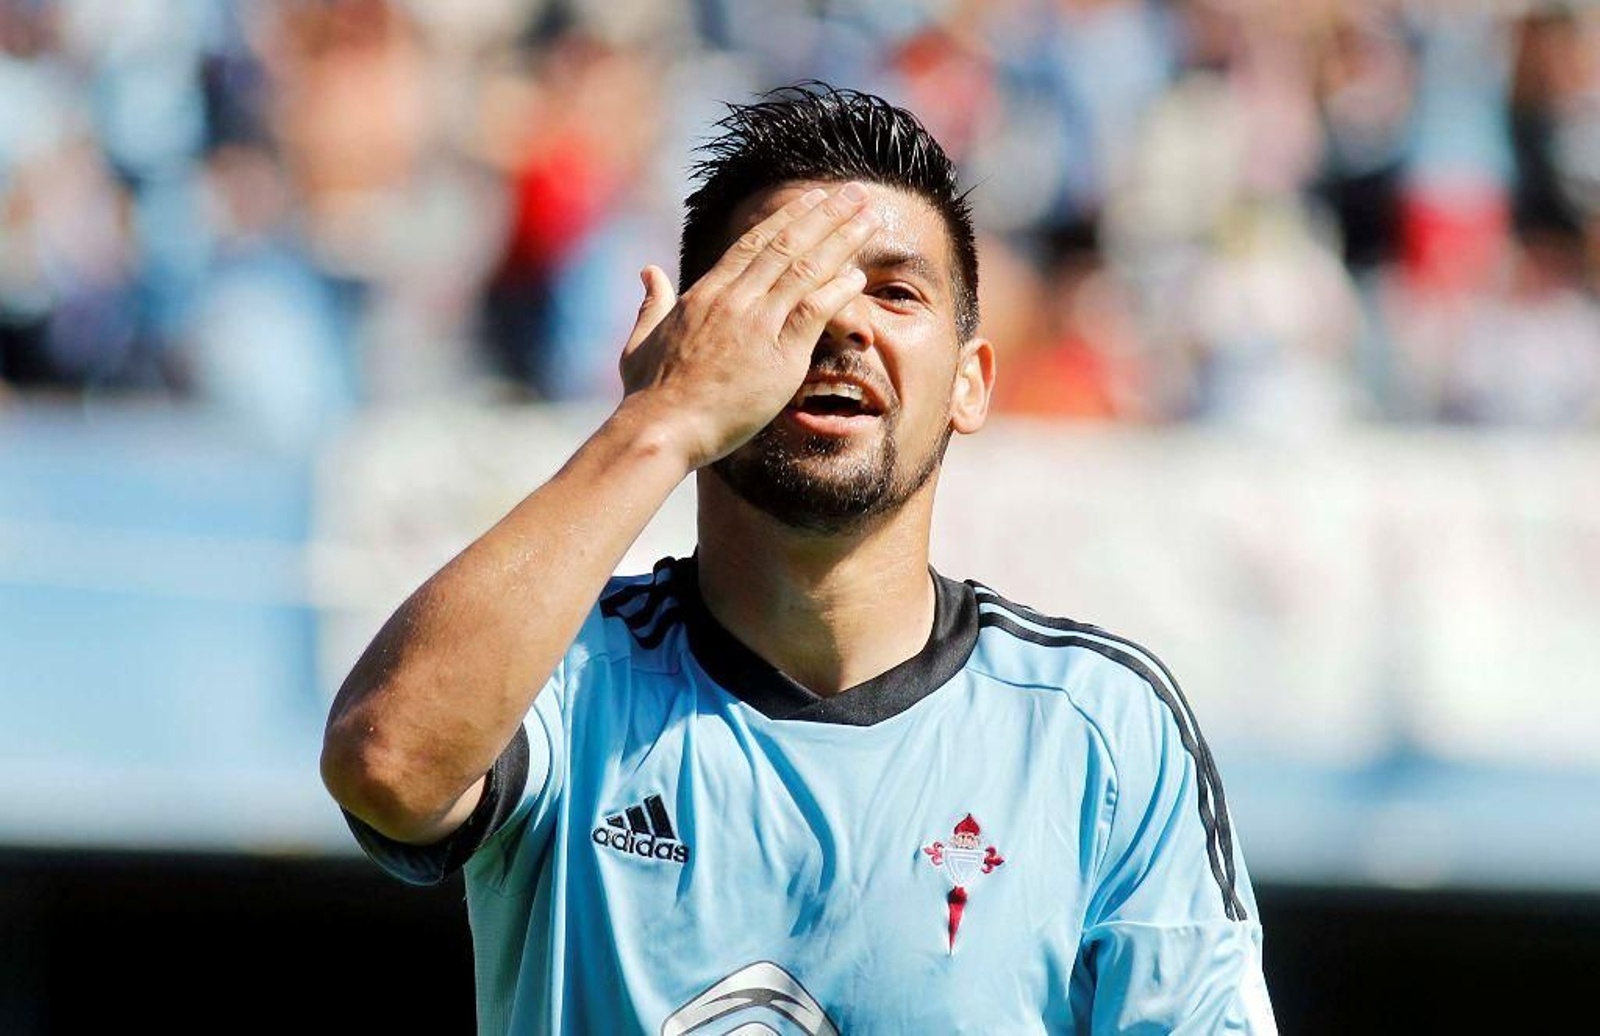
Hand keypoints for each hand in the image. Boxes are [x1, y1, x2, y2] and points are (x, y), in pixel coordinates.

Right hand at [617, 182, 879, 470]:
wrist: (661, 427)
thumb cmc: (649, 395)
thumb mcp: (641, 341)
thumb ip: (650, 304)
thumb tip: (649, 271)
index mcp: (705, 293)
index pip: (753, 243)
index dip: (788, 217)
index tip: (814, 199)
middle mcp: (733, 299)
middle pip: (787, 244)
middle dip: (826, 215)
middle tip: (856, 194)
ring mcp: (756, 324)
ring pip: (806, 268)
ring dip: (842, 240)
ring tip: (870, 218)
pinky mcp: (779, 354)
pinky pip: (815, 311)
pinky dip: (838, 290)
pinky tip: (859, 276)